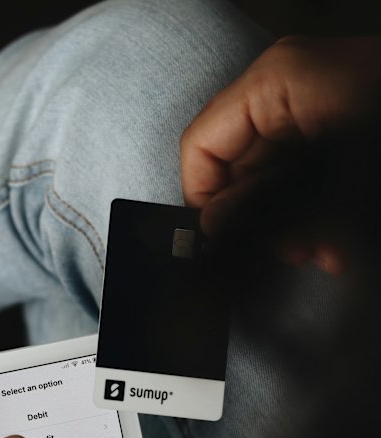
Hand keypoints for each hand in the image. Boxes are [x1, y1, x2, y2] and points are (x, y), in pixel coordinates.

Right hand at [181, 36, 380, 273]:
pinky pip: (300, 178)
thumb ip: (264, 207)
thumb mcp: (334, 185)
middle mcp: (288, 93)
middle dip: (259, 220)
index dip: (204, 201)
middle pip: (237, 167)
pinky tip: (336, 240)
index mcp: (276, 85)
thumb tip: (213, 229)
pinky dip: (313, 215)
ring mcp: (312, 110)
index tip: (221, 245)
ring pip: (270, 181)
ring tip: (325, 249)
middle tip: (292, 252)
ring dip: (291, 226)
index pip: (201, 147)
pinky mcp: (334, 129)